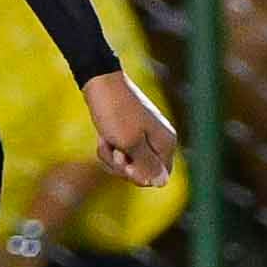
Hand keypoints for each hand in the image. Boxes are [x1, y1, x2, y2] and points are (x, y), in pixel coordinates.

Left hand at [83, 71, 177, 187]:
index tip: (124, 165)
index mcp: (166, 143)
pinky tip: (102, 137)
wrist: (100, 82)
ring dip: (111, 158)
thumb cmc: (115, 112)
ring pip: (127, 164)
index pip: (159, 178)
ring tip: (105, 140)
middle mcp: (160, 141)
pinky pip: (119, 152)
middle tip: (113, 150)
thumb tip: (162, 183)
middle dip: (122, 167)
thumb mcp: (130, 143)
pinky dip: (108, 148)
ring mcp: (144, 136)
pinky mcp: (129, 132)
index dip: (139, 177)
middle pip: (142, 173)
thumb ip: (147, 165)